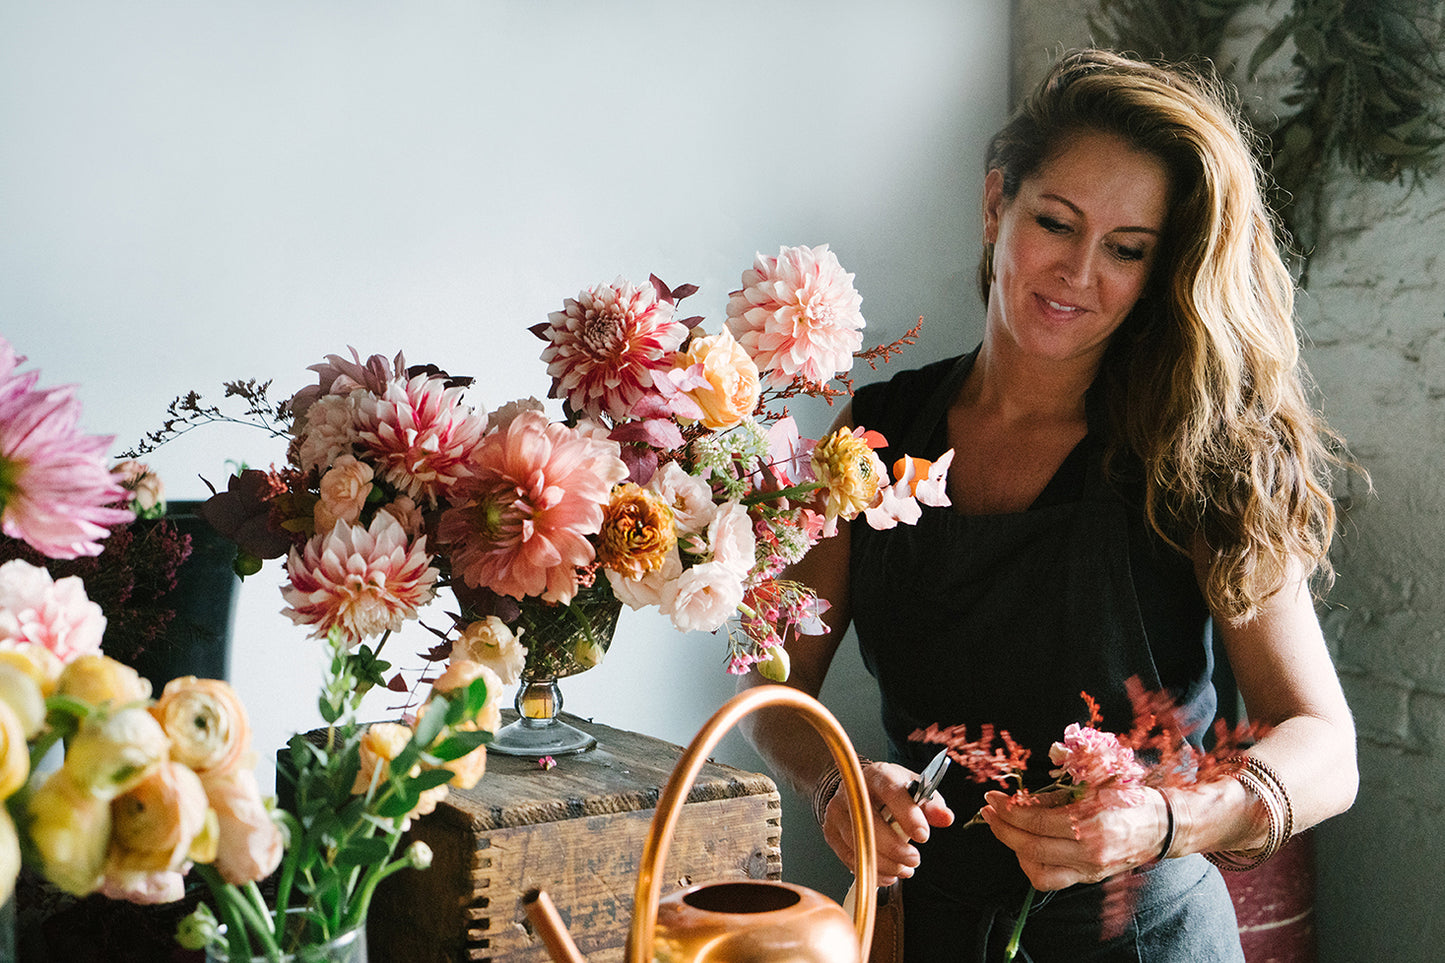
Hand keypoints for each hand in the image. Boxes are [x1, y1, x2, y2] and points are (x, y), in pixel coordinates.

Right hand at [821, 761, 954, 885]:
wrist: (856, 788)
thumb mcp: (912, 788)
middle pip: (871, 824)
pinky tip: (889, 873)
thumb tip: (946, 818)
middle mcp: (853, 791)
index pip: (891, 791)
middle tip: (915, 860)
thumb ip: (931, 803)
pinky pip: (851, 858)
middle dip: (896, 849)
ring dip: (886, 864)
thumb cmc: (889, 789)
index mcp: (877, 774)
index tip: (923, 836)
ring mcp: (838, 811)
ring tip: (905, 868)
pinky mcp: (831, 832)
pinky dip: (873, 871)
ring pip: (860, 844)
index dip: (907, 815)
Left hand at [979, 787, 1167, 890]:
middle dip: (1002, 827)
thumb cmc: (1127, 798)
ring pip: (1036, 869)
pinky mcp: (1088, 878)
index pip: (1036, 821)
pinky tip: (1025, 847)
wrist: (1161, 825)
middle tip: (989, 810)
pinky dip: (1031, 865)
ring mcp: (1089, 868)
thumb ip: (1057, 792)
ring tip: (1005, 827)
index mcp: (1091, 822)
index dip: (1008, 809)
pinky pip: (1049, 880)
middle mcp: (1089, 850)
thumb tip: (1020, 798)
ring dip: (1013, 848)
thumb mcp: (1094, 784)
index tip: (992, 797)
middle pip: (1030, 845)